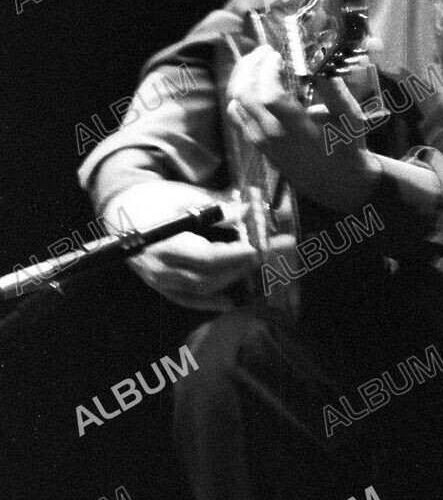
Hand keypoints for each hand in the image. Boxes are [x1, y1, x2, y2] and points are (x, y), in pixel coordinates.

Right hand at [102, 181, 258, 310]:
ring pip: (200, 289)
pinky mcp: (159, 285)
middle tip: (265, 253)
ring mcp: (159, 280)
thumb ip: (214, 207)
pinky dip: (207, 303)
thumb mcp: (182, 195)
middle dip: (239, 267)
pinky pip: (185, 300)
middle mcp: (161, 268)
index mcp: (164, 243)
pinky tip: (228, 303)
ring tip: (253, 265)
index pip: (206, 257)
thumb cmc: (152, 199)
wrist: (119, 210)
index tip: (256, 247)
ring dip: (229, 279)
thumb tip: (245, 212)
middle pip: (207, 276)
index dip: (234, 256)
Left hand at [225, 46, 381, 210]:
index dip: (267, 70)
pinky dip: (240, 92)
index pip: (269, 96)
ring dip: (243, 76)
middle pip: (245, 95)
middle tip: (264, 51)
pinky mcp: (256, 143)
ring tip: (258, 61)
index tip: (277, 55)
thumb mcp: (350, 119)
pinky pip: (237, 113)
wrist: (336, 182)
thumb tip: (322, 64)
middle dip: (251, 66)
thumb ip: (335, 90)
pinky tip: (253, 81)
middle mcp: (273, 136)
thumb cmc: (345, 148)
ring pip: (236, 102)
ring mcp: (260, 141)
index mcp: (297, 131)